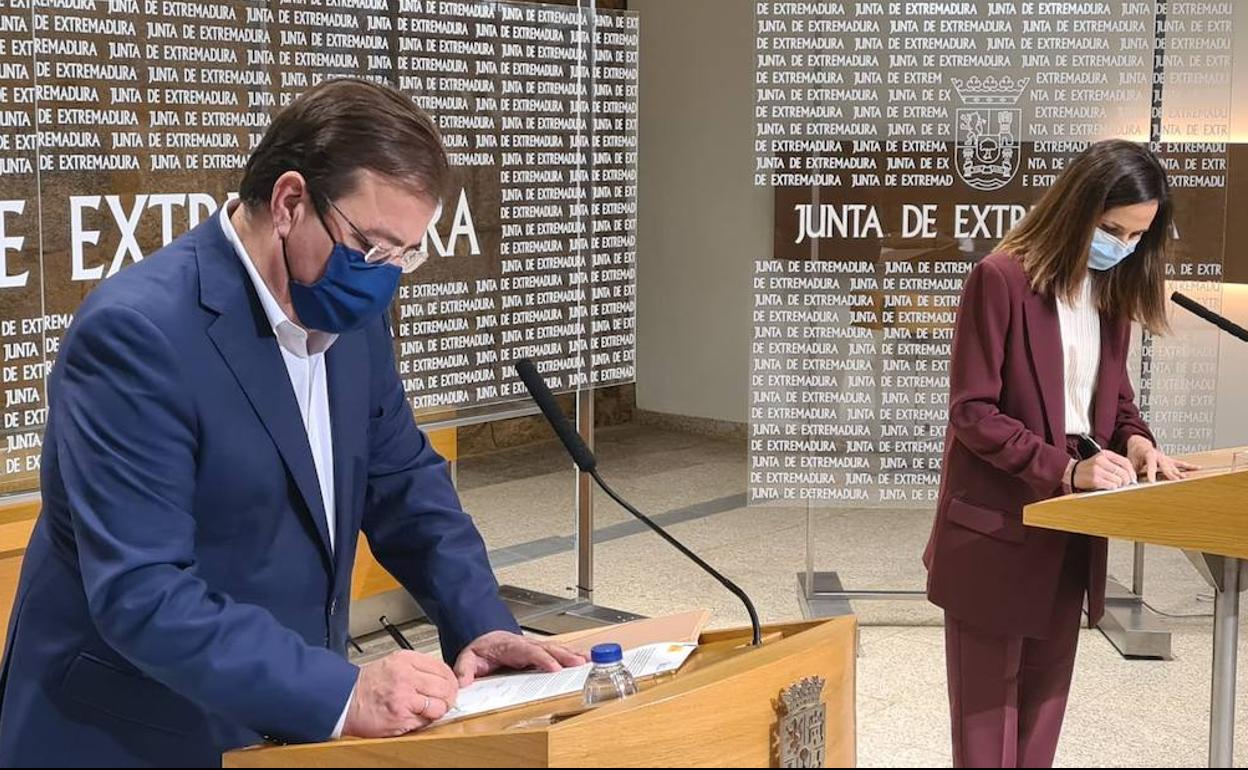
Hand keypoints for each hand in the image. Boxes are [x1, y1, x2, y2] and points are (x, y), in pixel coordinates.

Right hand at [342, 650, 457, 737]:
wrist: (344, 700)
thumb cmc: (368, 684)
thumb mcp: (393, 663)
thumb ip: (418, 668)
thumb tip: (443, 678)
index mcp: (405, 660)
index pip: (442, 668)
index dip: (450, 680)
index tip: (450, 686)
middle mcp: (405, 677)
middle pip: (445, 687)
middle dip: (449, 696)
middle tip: (445, 700)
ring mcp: (404, 698)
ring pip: (439, 705)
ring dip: (439, 710)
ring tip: (431, 710)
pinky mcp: (400, 718)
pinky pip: (425, 721)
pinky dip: (425, 721)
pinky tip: (417, 717)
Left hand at [454, 630, 586, 686]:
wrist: (484, 637)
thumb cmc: (480, 649)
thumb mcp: (468, 658)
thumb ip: (465, 670)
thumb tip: (463, 683)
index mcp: (511, 646)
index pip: (529, 651)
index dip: (543, 659)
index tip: (554, 668)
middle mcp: (526, 644)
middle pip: (548, 649)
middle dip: (565, 656)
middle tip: (580, 664)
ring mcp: (535, 647)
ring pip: (557, 649)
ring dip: (573, 655)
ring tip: (589, 661)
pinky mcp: (541, 652)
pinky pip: (559, 653)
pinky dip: (573, 655)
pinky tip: (587, 659)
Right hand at [1074, 450, 1137, 490]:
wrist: (1073, 472)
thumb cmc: (1090, 468)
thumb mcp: (1102, 460)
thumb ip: (1115, 464)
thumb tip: (1130, 475)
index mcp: (1105, 454)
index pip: (1125, 462)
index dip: (1131, 471)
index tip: (1132, 477)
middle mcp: (1101, 460)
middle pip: (1123, 472)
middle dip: (1126, 480)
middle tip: (1125, 483)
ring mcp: (1097, 470)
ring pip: (1118, 480)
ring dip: (1119, 485)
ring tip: (1115, 484)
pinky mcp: (1095, 479)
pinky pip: (1111, 486)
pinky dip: (1113, 487)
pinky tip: (1109, 486)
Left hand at [1127, 435, 1197, 482]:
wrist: (1140, 444)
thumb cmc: (1135, 453)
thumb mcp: (1131, 461)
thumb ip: (1132, 471)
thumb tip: (1130, 481)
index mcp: (1149, 454)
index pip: (1151, 464)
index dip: (1151, 473)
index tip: (1152, 482)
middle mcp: (1160, 456)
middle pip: (1166, 466)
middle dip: (1170, 474)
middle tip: (1174, 482)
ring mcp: (1166, 458)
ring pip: (1174, 466)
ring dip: (1179, 473)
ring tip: (1185, 479)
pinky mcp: (1170, 460)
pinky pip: (1181, 463)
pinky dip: (1189, 466)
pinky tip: (1198, 468)